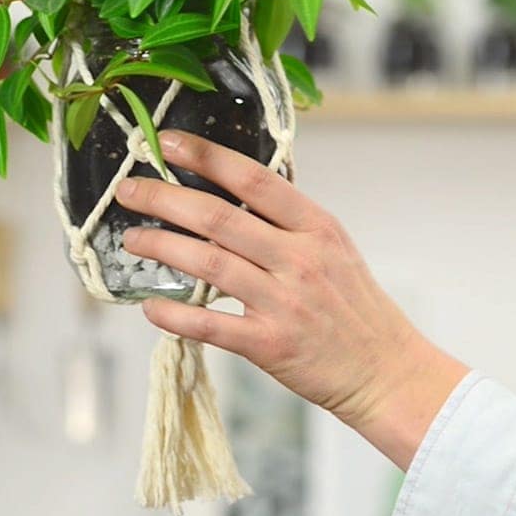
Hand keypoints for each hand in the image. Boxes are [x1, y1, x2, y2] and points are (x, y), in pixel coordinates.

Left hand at [114, 130, 468, 469]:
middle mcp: (299, 258)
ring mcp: (283, 302)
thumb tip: (230, 194)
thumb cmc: (355, 308)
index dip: (204, 157)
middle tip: (128, 191)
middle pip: (218, 218)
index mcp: (316, 226)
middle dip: (164, 199)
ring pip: (207, 265)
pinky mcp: (269, 345)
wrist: (387, 372)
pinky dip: (174, 315)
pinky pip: (209, 325)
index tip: (165, 143)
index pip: (253, 178)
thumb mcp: (334, 248)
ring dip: (161, 248)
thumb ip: (287, 222)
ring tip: (132, 240)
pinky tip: (150, 306)